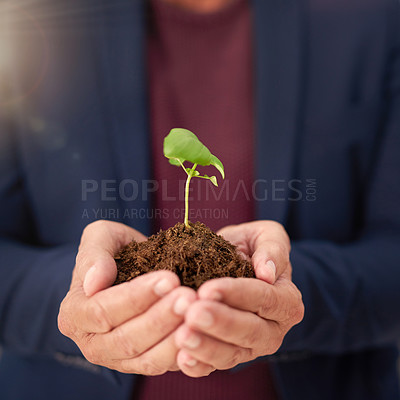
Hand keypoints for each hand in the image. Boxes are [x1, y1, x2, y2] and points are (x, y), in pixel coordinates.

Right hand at [58, 220, 196, 374]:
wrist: (129, 267)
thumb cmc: (114, 251)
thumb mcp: (101, 238)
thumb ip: (93, 255)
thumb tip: (94, 282)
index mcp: (74, 313)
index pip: (102, 310)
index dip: (136, 296)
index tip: (169, 278)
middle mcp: (91, 342)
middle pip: (125, 339)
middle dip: (160, 317)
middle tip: (189, 296)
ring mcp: (115, 358)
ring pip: (145, 358)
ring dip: (174, 337)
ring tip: (197, 312)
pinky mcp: (139, 364)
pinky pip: (161, 366)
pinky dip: (182, 353)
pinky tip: (200, 333)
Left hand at [174, 221, 303, 376]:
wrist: (237, 264)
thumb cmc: (250, 247)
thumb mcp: (266, 236)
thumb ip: (272, 249)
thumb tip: (267, 272)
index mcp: (286, 299)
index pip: (264, 298)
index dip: (237, 294)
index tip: (208, 289)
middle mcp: (273, 329)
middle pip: (250, 331)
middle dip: (220, 323)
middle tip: (192, 313)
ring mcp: (252, 347)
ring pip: (233, 354)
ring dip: (207, 347)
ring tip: (182, 337)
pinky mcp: (230, 356)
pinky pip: (216, 366)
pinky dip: (200, 365)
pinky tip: (182, 358)